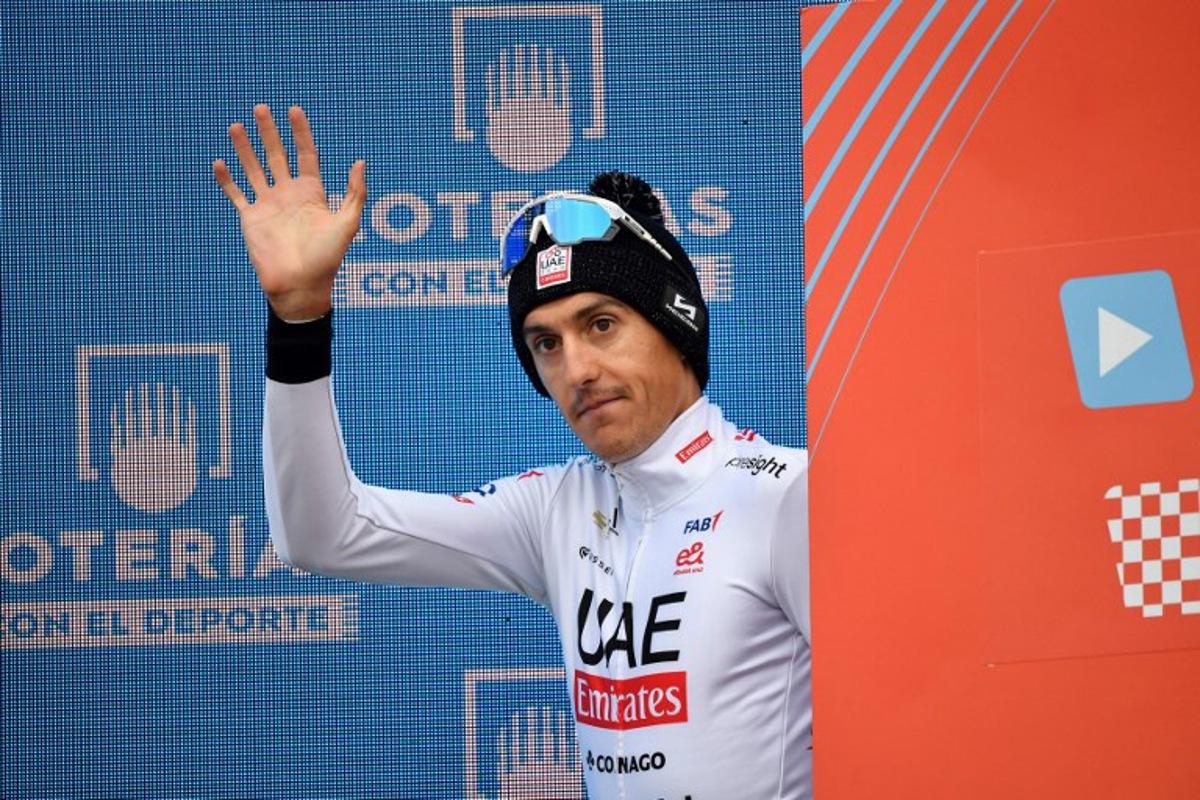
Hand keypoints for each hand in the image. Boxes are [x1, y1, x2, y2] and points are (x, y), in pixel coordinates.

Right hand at [213, 104, 365, 319]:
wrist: (301, 285)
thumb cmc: (327, 258)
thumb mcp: (348, 223)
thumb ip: (356, 193)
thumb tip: (361, 162)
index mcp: (312, 193)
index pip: (306, 154)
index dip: (300, 132)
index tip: (294, 111)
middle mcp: (289, 195)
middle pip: (277, 155)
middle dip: (269, 132)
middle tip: (260, 107)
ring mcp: (268, 205)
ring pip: (253, 169)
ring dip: (244, 148)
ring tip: (236, 125)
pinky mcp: (251, 219)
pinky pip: (236, 194)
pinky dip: (227, 179)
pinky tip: (219, 162)